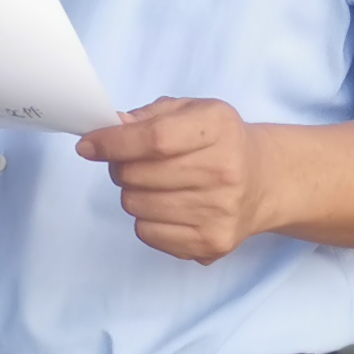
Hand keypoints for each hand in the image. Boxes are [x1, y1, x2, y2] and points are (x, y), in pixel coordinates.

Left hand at [77, 97, 268, 263]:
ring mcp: (220, 211)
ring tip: (155, 185)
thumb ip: (149, 115)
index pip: (154, 139)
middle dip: (121, 167)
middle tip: (132, 163)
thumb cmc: (219, 141)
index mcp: (219, 127)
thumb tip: (109, 127)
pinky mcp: (212, 242)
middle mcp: (225, 170)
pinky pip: (148, 233)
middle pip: (139, 175)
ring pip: (137, 206)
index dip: (112, 143)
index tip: (88, 145)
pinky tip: (168, 206)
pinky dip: (146, 219)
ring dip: (134, 193)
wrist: (264, 181)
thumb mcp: (192, 111)